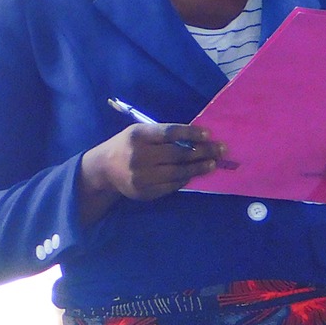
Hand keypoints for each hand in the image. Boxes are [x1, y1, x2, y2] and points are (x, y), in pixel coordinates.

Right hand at [79, 124, 226, 220]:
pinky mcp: (144, 192)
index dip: (191, 133)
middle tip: (220, 150)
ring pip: (177, 172)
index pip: (169, 133)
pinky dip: (184, 179)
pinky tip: (194, 174)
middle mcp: (139, 156)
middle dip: (202, 151)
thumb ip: (162, 135)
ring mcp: (141, 177)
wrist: (104, 169)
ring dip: (198, 168)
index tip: (208, 134)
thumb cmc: (127, 145)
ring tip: (213, 163)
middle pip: (177, 154)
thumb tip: (196, 138)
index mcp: (138, 136)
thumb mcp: (139, 132)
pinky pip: (170, 186)